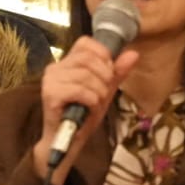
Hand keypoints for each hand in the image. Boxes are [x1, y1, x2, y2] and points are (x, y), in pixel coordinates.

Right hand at [32, 37, 138, 184]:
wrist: (70, 141)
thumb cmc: (84, 115)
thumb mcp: (105, 90)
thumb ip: (117, 72)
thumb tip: (134, 53)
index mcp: (67, 62)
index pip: (86, 43)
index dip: (102, 55)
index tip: (107, 74)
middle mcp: (55, 67)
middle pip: (88, 59)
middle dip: (104, 77)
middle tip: (103, 93)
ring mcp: (51, 80)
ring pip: (86, 76)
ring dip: (99, 93)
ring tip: (95, 104)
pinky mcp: (50, 94)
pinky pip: (80, 90)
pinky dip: (91, 101)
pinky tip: (89, 109)